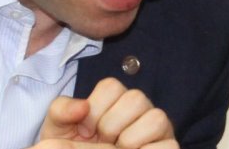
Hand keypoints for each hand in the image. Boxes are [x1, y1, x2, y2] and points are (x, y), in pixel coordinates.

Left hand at [30, 77, 177, 148]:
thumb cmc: (75, 147)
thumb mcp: (59, 130)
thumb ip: (61, 111)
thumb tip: (82, 106)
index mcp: (115, 99)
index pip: (112, 86)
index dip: (95, 110)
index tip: (86, 131)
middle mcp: (140, 109)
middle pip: (135, 98)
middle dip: (111, 125)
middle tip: (102, 142)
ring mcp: (157, 129)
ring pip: (156, 118)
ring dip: (130, 140)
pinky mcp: (169, 147)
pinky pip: (168, 145)